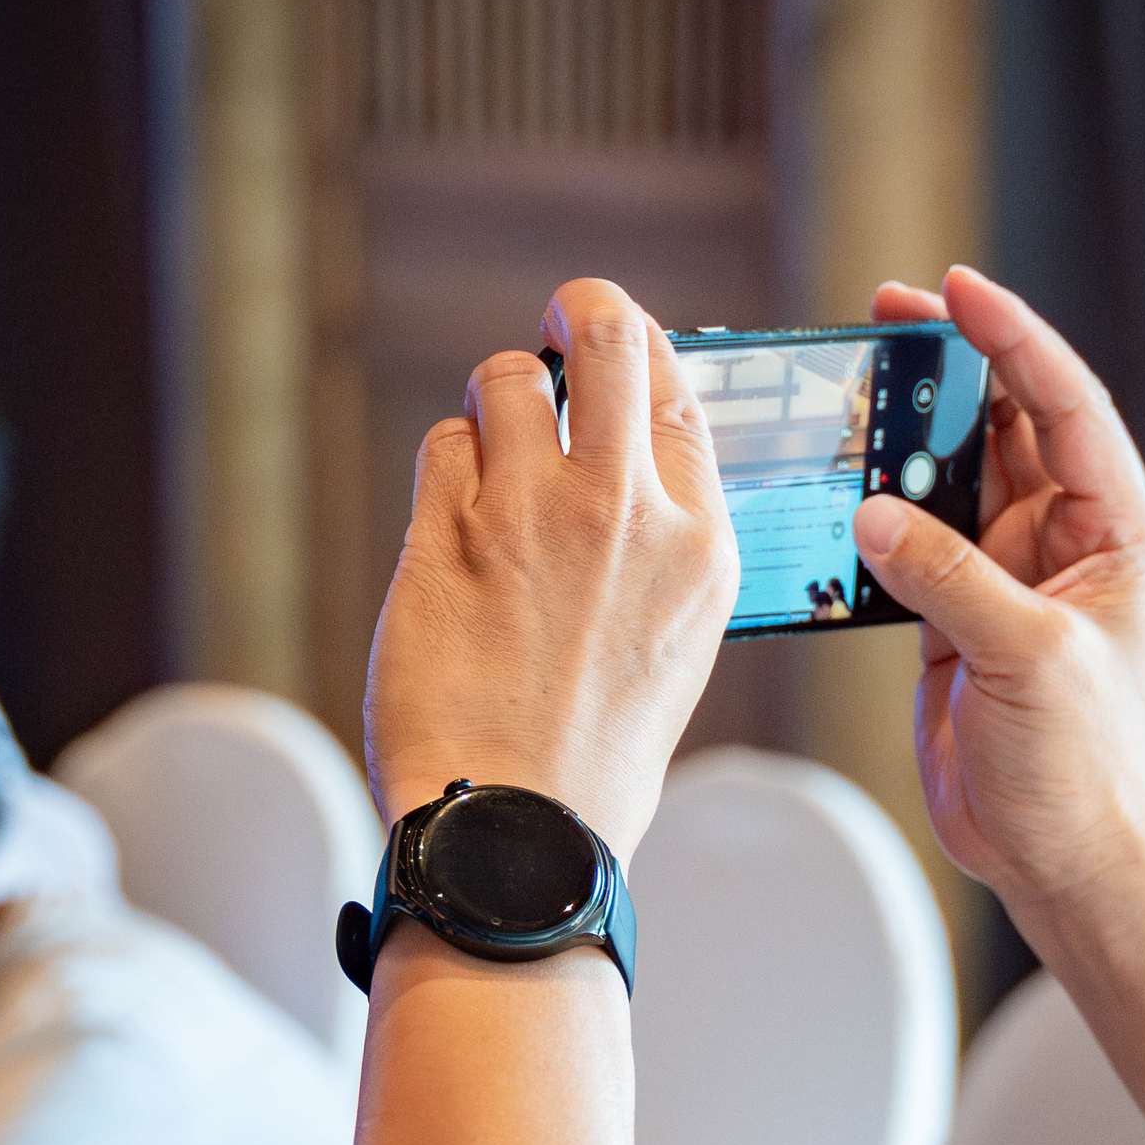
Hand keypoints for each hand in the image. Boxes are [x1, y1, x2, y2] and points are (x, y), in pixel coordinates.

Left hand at [362, 277, 734, 852]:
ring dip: (495, 404)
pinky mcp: (446, 536)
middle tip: (556, 321)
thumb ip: (663, 540)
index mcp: (700, 545)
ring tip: (493, 459)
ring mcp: (531, 517)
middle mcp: (624, 513)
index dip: (642, 351)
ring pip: (505, 379)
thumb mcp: (676, 639)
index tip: (613, 346)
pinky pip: (443, 447)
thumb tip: (630, 452)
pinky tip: (456, 527)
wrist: (519, 834)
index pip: (678, 391)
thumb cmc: (595, 755)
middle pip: (609, 337)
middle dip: (579, 309)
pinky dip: (448, 471)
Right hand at [850, 266, 1144, 913]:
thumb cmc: (1084, 771)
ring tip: (850, 383)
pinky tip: (835, 482)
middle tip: (886, 313)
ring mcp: (1009, 579)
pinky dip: (874, 509)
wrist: (1065, 860)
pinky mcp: (959, 618)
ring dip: (905, 432)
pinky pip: (913, 541)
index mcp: (1115, 534)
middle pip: (1006, 424)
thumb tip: (877, 513)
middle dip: (951, 366)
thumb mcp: (1025, 660)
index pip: (1065, 407)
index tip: (958, 290)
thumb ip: (949, 578)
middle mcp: (1066, 544)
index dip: (1014, 340)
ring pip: (953, 475)